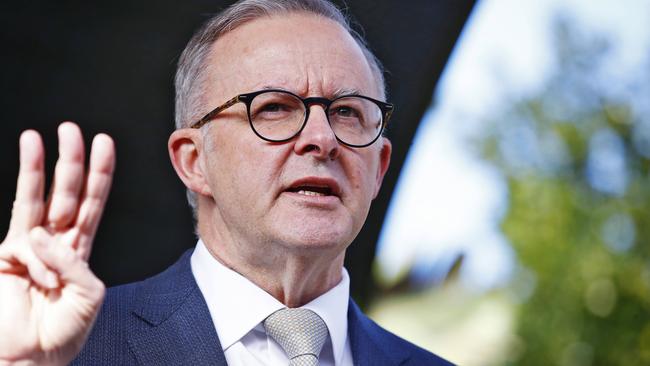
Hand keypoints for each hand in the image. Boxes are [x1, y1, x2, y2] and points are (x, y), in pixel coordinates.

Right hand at [0, 122, 114, 364]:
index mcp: (81, 249)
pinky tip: (37, 266)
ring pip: (37, 199)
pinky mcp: (6, 256)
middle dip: (70, 161)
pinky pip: (24, 239)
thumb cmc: (64, 332)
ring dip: (37, 168)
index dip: (99, 173)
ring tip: (35, 137)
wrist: (31, 359)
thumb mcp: (88, 295)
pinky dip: (35, 243)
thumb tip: (41, 234)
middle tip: (71, 130)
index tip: (104, 144)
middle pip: (67, 192)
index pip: (93, 202)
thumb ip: (71, 262)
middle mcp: (57, 242)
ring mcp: (30, 247)